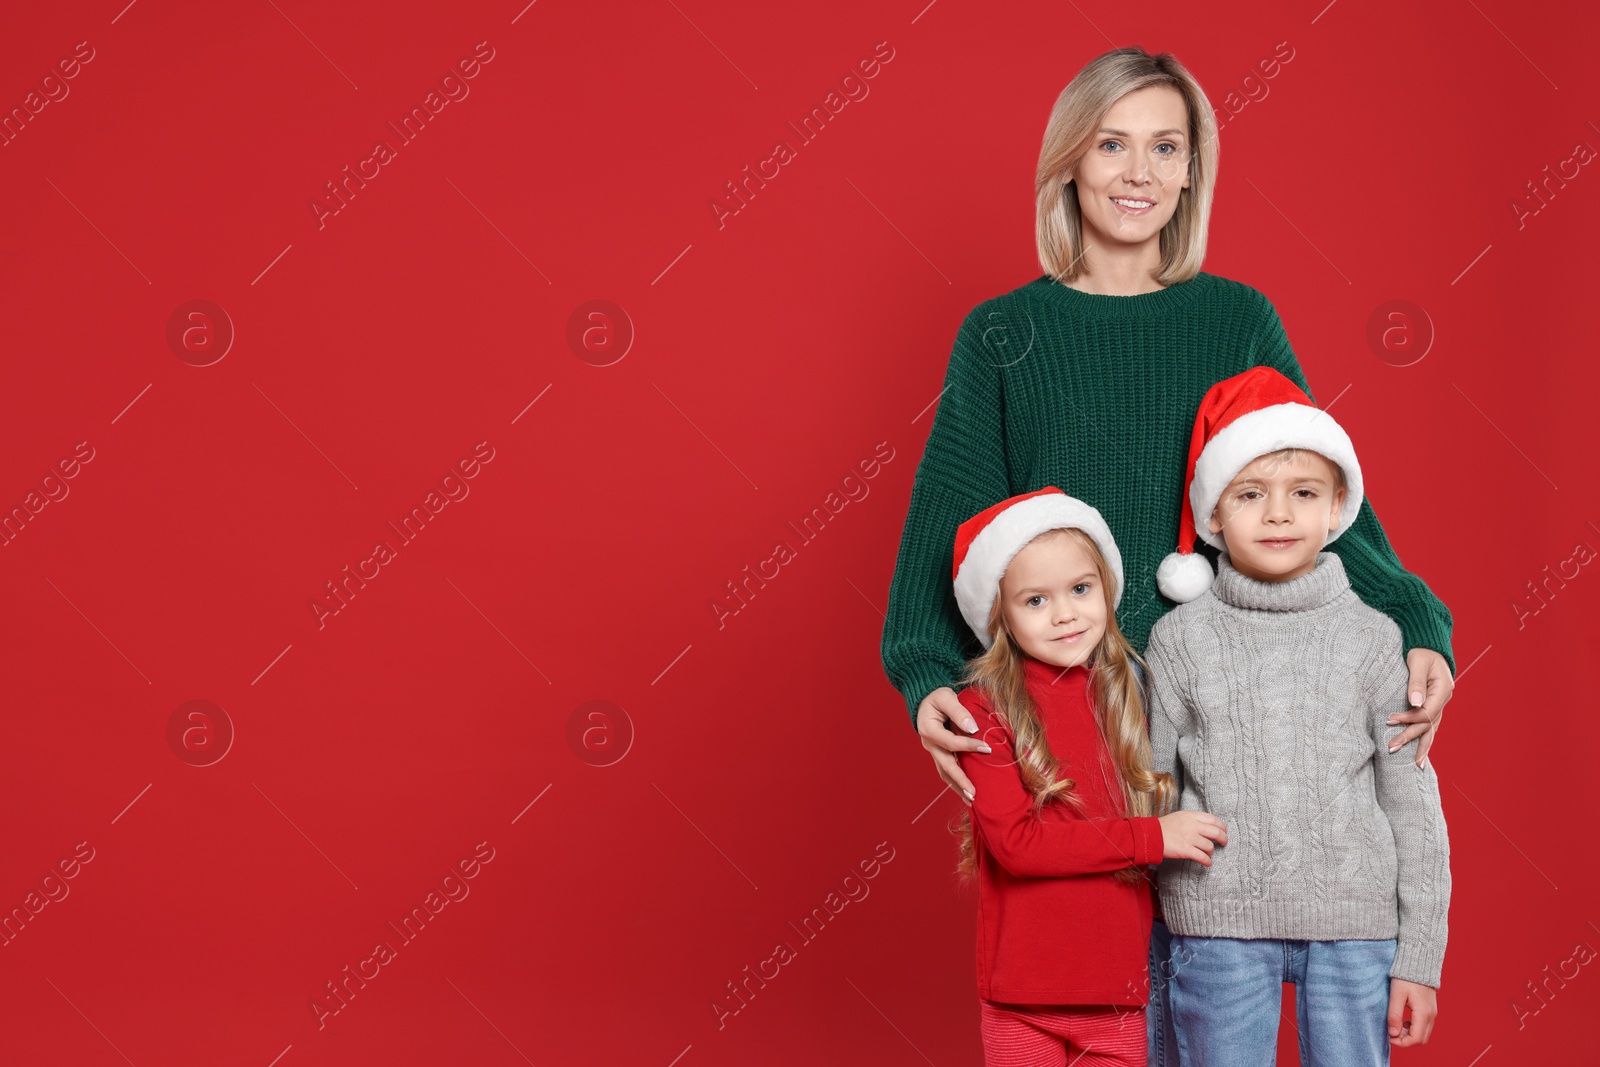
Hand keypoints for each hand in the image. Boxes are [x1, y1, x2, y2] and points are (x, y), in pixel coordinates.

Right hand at [916, 686, 990, 803]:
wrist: (926, 699)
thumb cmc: (937, 696)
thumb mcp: (946, 697)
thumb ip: (958, 711)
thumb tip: (973, 728)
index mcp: (929, 730)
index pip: (951, 743)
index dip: (969, 746)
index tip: (987, 749)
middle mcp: (929, 744)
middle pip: (945, 766)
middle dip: (960, 781)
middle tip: (974, 794)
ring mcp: (933, 751)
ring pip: (944, 773)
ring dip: (957, 787)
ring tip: (971, 800)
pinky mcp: (939, 754)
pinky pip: (946, 771)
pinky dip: (955, 782)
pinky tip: (965, 791)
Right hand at [1157, 811, 1227, 865]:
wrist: (1150, 834)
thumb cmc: (1163, 826)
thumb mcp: (1179, 816)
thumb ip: (1193, 819)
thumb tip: (1205, 826)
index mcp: (1191, 816)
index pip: (1213, 819)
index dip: (1222, 826)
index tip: (1224, 830)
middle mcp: (1193, 826)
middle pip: (1216, 832)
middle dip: (1223, 838)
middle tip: (1224, 843)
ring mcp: (1190, 838)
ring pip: (1210, 846)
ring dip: (1211, 852)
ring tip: (1209, 854)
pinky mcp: (1186, 850)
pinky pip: (1202, 857)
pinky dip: (1207, 861)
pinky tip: (1207, 863)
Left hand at [1388, 978, 1436, 1045]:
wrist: (1418, 964)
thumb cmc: (1405, 978)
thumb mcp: (1396, 995)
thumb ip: (1394, 1015)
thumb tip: (1393, 1033)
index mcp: (1423, 1014)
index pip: (1415, 1039)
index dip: (1401, 1042)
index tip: (1388, 1036)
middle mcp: (1431, 1016)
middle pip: (1421, 1039)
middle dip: (1406, 1040)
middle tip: (1391, 1032)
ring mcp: (1432, 1013)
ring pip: (1423, 1034)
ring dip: (1410, 1034)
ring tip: (1396, 1025)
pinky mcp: (1430, 1010)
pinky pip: (1424, 1026)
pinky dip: (1414, 1028)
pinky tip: (1403, 1020)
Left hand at [1389, 648, 1451, 768]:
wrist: (1429, 646)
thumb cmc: (1421, 651)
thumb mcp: (1417, 663)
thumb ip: (1416, 683)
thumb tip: (1415, 702)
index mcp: (1443, 690)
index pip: (1426, 712)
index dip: (1409, 719)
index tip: (1390, 720)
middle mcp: (1444, 700)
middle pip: (1428, 724)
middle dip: (1411, 738)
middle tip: (1392, 748)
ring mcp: (1440, 704)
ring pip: (1432, 728)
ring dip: (1420, 744)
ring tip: (1414, 764)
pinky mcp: (1434, 705)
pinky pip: (1430, 725)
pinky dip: (1425, 737)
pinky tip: (1420, 751)